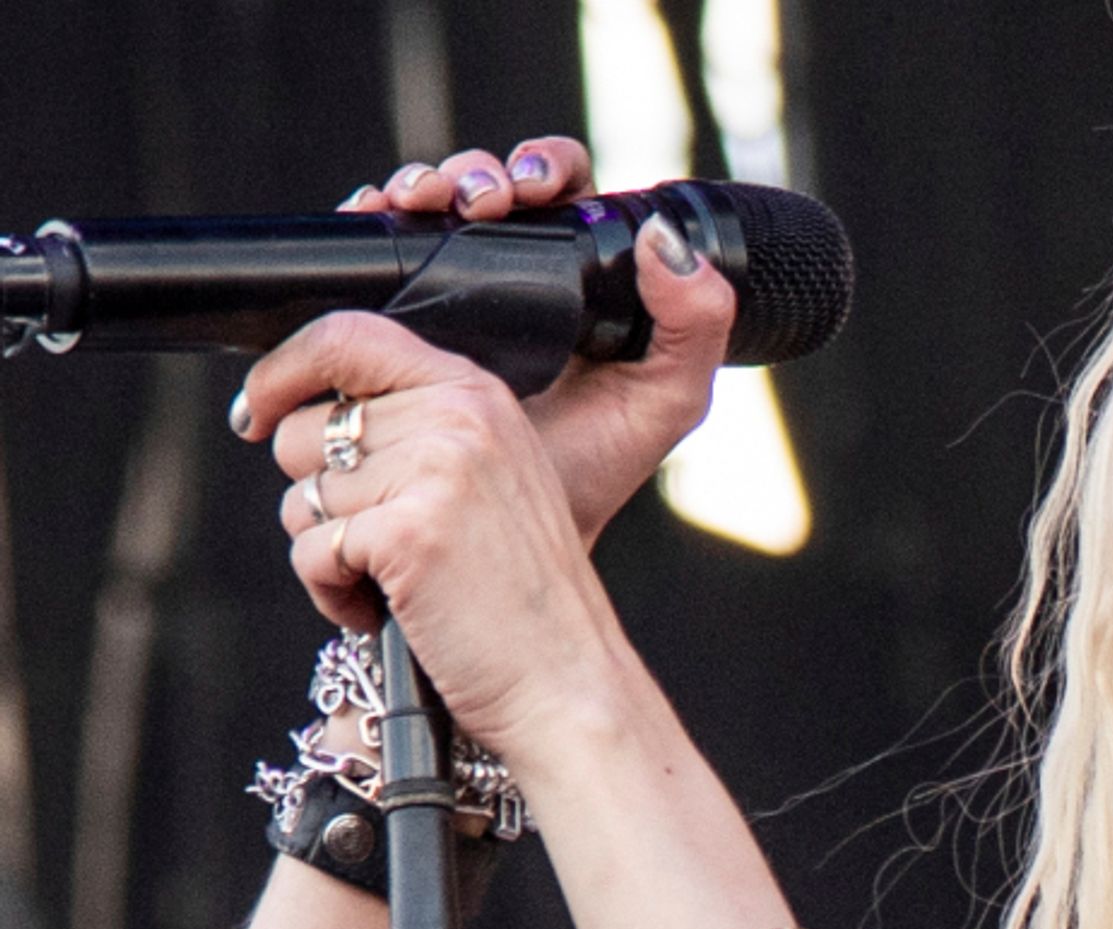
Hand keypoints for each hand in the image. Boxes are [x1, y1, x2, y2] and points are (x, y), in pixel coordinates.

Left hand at [232, 139, 734, 751]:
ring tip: (394, 582)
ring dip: (328, 552)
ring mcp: (438, 470)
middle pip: (303, 431)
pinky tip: (387, 610)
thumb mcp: (488, 482)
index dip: (282, 371)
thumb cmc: (522, 599)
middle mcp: (460, 416)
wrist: (567, 678)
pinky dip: (333, 595)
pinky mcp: (409, 531)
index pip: (350, 337)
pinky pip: (312, 552)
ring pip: (301, 498)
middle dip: (318, 498)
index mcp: (478, 394)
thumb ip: (420, 431)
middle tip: (379, 543)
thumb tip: (296, 417)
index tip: (255, 411)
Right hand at [332, 137, 732, 546]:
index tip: (537, 186)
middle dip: (473, 173)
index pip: (559, 188)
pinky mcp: (392, 322)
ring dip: (417, 185)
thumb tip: (665, 240)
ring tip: (420, 202)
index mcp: (576, 274)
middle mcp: (510, 274)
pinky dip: (366, 226)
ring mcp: (448, 294)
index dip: (545, 166)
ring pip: (424, 208)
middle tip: (477, 199)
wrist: (509, 528)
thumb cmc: (594, 467)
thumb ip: (697, 323)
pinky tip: (374, 224)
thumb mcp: (666, 397)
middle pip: (483, 186)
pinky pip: (371, 255)